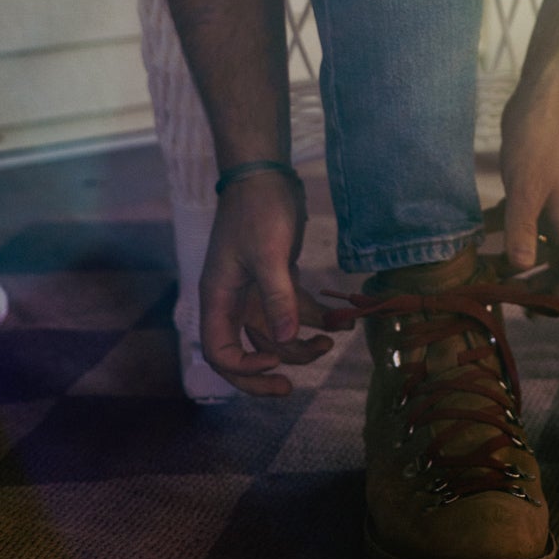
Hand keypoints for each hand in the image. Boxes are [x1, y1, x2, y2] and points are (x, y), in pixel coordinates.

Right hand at [199, 170, 342, 396]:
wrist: (265, 173)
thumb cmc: (258, 210)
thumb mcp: (267, 254)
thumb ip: (278, 298)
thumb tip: (288, 341)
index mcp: (219, 299)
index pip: (221, 353)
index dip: (245, 368)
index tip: (277, 360)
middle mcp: (233, 301)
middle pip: (246, 351)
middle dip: (271, 370)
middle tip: (295, 385)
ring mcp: (254, 290)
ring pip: (275, 333)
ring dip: (300, 344)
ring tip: (332, 341)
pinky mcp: (276, 278)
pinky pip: (293, 309)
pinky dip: (313, 317)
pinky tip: (340, 321)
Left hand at [499, 81, 558, 302]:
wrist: (544, 96)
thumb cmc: (539, 141)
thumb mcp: (525, 188)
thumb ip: (522, 230)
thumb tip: (521, 270)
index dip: (558, 296)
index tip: (529, 307)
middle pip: (557, 263)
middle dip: (533, 284)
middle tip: (502, 295)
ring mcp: (549, 199)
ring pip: (536, 241)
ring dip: (514, 259)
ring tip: (485, 271)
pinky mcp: (533, 185)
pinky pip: (521, 218)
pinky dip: (502, 229)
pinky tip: (475, 232)